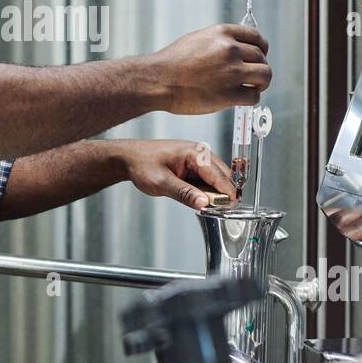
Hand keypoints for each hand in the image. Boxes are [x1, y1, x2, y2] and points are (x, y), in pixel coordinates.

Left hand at [118, 139, 237, 211]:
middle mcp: (198, 152)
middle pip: (222, 174)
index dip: (227, 191)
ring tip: (212, 206)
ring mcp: (196, 158)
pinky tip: (201, 198)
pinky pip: (206, 178)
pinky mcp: (193, 165)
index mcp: (193, 153)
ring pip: (215, 177)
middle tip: (222, 210)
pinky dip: (207, 189)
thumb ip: (184, 193)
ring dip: (215, 191)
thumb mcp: (162, 183)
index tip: (233, 206)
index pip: (218, 174)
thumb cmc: (142, 165)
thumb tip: (204, 203)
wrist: (128, 158)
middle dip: (223, 192)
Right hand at [149, 24, 271, 114]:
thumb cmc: (173, 63)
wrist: (158, 80)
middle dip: (260, 67)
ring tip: (253, 87)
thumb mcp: (197, 40)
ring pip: (265, 75)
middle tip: (253, 77)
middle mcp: (230, 50)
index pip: (256, 37)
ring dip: (261, 83)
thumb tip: (237, 49)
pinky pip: (253, 96)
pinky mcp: (228, 94)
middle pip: (262, 57)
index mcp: (222, 34)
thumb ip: (219, 42)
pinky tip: (242, 98)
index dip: (261, 48)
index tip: (260, 56)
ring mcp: (231, 72)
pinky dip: (251, 98)